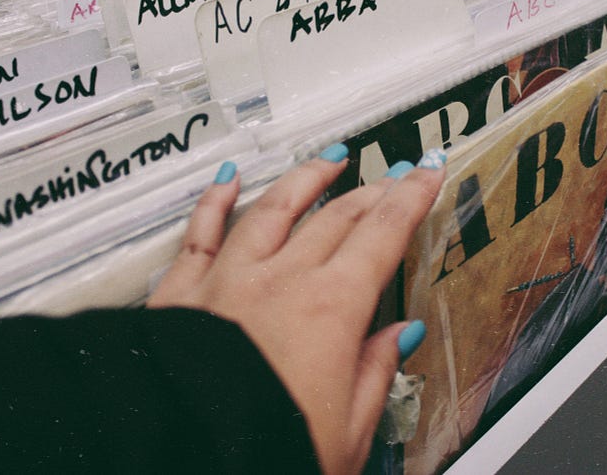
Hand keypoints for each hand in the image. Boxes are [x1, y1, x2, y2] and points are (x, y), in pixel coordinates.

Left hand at [148, 144, 445, 473]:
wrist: (181, 461)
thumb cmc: (263, 452)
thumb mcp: (348, 432)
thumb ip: (376, 372)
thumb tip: (401, 335)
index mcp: (330, 311)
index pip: (382, 235)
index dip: (410, 198)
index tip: (425, 173)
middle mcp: (281, 282)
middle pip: (336, 218)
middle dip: (371, 192)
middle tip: (392, 176)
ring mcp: (228, 280)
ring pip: (274, 209)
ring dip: (306, 180)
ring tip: (329, 161)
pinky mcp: (182, 293)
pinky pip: (201, 232)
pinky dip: (217, 200)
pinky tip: (230, 179)